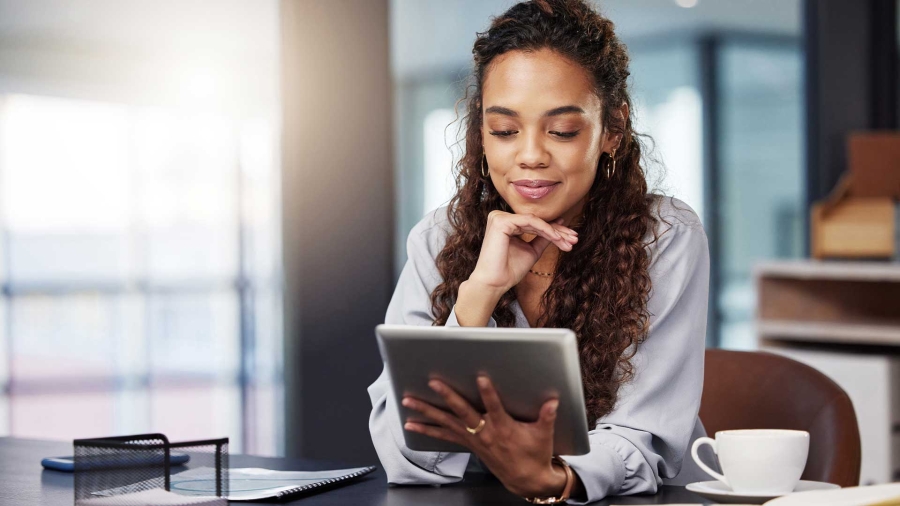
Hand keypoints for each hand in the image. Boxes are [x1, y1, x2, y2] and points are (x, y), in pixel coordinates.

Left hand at [401, 376, 570, 497]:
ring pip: (446, 423)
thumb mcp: (544, 435)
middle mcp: (485, 433)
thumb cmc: (535, 454)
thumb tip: (553, 401)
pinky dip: (427, 430)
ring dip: (426, 412)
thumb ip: (547, 416)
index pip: (495, 407)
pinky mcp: (468, 444)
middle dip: (447, 396)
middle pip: (462, 412)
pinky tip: (411, 425)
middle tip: (433, 383)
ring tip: (408, 402)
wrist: (526, 480)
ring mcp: (473, 439)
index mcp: (504, 428)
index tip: (481, 377)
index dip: (488, 393)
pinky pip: (444, 436)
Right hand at [469, 211, 577, 292]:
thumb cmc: (509, 270)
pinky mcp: (501, 221)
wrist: (494, 283)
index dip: (554, 230)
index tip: (571, 238)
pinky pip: (530, 222)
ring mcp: (499, 217)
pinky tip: (557, 238)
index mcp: (506, 223)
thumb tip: (559, 225)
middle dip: (558, 231)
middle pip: (536, 221)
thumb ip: (543, 238)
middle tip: (575, 239)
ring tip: (569, 241)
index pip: (534, 224)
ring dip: (555, 231)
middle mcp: (500, 217)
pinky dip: (546, 230)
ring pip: (535, 221)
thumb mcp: (532, 251)